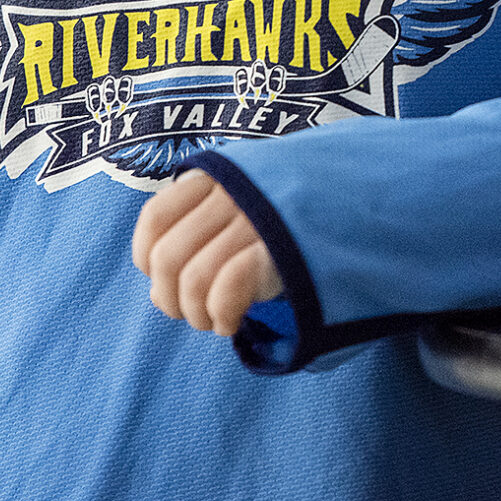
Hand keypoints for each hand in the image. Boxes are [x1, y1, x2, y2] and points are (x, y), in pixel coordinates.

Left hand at [131, 169, 284, 335]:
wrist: (354, 201)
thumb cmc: (283, 219)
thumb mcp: (234, 216)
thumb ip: (192, 245)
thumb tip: (158, 297)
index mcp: (214, 179)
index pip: (154, 217)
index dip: (146, 256)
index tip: (164, 278)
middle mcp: (231, 195)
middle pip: (167, 257)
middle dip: (170, 298)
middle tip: (191, 312)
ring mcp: (255, 221)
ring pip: (193, 280)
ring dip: (196, 314)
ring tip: (214, 320)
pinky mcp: (277, 250)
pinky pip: (226, 289)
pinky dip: (221, 315)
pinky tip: (232, 321)